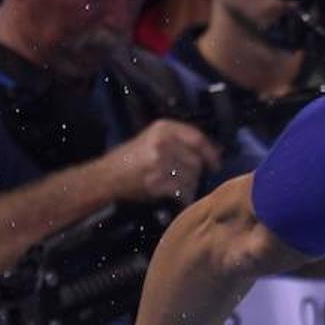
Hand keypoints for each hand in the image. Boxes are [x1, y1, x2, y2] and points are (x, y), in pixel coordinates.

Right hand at [102, 119, 221, 205]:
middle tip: (180, 177)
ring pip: (192, 178)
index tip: (216, 164)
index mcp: (163, 128)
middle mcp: (163, 142)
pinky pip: (184, 191)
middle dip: (194, 173)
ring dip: (188, 186)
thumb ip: (182, 142)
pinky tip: (173, 195)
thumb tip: (216, 150)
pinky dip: (183, 197)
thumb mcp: (154, 139)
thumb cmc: (133, 158)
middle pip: (197, 161)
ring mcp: (160, 162)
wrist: (107, 176)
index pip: (198, 139)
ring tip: (173, 185)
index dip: (211, 153)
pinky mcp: (158, 181)